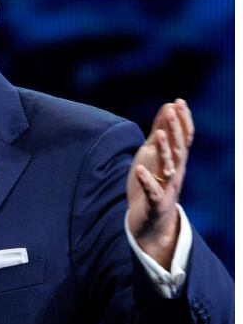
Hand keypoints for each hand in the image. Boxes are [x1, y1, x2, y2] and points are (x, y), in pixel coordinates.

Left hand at [127, 98, 192, 264]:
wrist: (149, 221)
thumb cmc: (151, 184)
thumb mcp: (154, 155)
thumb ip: (160, 132)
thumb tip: (168, 107)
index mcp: (176, 161)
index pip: (184, 138)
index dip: (183, 120)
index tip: (179, 101)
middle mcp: (175, 172)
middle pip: (179, 149)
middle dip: (176, 130)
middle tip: (172, 111)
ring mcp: (167, 188)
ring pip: (170, 168)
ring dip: (165, 151)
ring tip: (160, 134)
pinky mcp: (155, 204)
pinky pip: (152, 192)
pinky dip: (147, 181)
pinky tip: (140, 171)